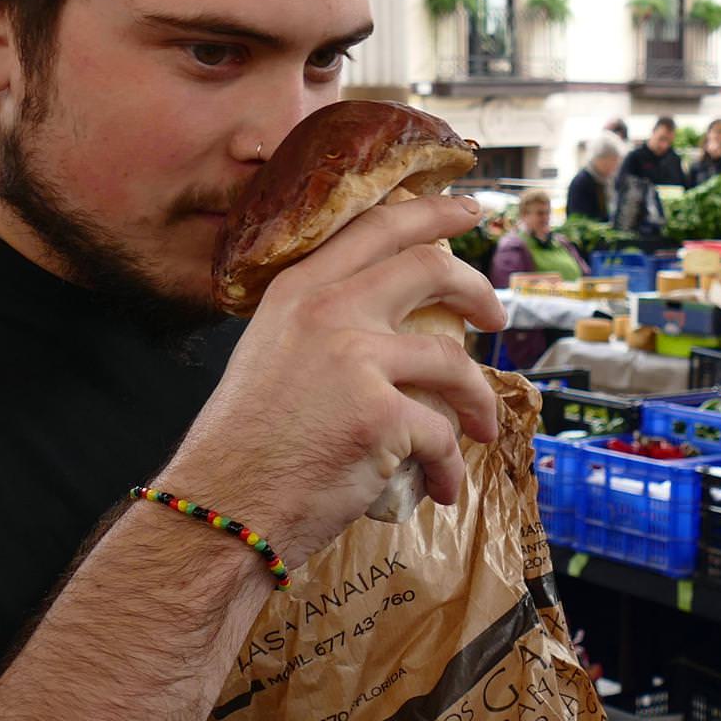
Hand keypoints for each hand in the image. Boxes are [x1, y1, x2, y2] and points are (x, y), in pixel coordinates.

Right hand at [160, 195, 507, 568]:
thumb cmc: (243, 446)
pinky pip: (442, 436)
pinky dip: (448, 468)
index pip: (375, 228)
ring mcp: (357, 359)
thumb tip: (380, 331)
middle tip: (496, 316)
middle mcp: (328, 310)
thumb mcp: (270, 355)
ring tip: (480, 425)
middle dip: (477, 289)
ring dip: (478, 399)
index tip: (465, 212)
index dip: (430, 214)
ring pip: (452, 361)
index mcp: (299, 290)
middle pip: (430, 268)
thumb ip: (319, 328)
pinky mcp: (382, 416)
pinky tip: (442, 488)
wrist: (224, 508)